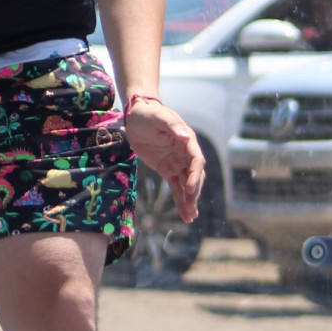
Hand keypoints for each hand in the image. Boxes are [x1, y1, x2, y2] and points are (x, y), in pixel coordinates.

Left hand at [123, 99, 204, 222]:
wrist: (135, 116)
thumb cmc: (148, 113)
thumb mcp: (159, 116)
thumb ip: (172, 125)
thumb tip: (186, 136)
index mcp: (187, 141)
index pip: (197, 160)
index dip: (195, 176)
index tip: (191, 189)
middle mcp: (185, 154)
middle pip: (194, 176)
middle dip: (194, 192)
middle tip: (190, 207)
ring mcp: (177, 163)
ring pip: (187, 185)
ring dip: (189, 201)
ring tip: (190, 217)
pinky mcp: (167, 170)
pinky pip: (176, 187)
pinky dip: (180, 200)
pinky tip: (185, 214)